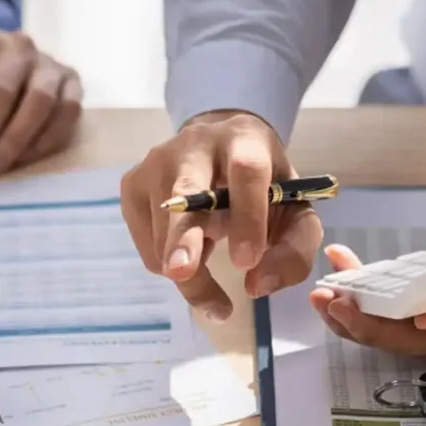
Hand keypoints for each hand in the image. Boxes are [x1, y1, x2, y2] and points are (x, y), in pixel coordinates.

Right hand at [119, 111, 323, 319]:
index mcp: (244, 140)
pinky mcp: (132, 186)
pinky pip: (148, 246)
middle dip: (183, 236)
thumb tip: (258, 285)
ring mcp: (155, 163)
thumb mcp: (293, 212)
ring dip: (188, 273)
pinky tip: (189, 248)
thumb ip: (293, 250)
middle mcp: (194, 144)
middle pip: (185, 191)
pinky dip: (170, 263)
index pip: (246, 171)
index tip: (247, 262)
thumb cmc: (262, 188)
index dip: (247, 216)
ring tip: (208, 277)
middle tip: (182, 274)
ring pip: (163, 233)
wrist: (219, 152)